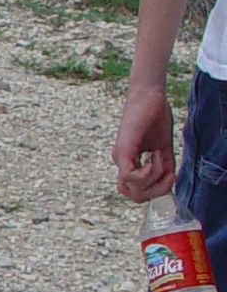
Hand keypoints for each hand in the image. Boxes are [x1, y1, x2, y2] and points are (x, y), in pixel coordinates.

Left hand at [114, 80, 175, 201]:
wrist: (151, 96)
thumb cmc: (155, 117)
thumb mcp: (163, 146)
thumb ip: (165, 165)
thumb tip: (169, 181)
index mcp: (129, 162)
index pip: (137, 191)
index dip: (156, 190)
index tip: (171, 177)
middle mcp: (121, 161)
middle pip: (134, 195)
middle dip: (156, 191)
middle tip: (169, 175)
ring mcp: (120, 156)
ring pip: (132, 188)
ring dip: (154, 179)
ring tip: (161, 158)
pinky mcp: (123, 149)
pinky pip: (130, 176)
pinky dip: (147, 173)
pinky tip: (155, 158)